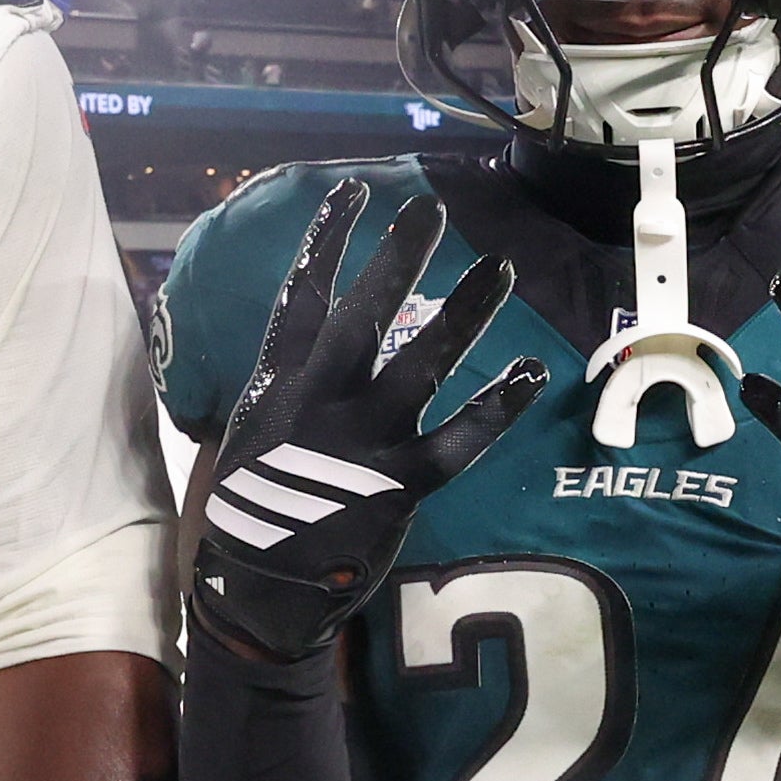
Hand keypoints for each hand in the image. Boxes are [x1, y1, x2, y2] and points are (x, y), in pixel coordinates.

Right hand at [189, 182, 546, 662]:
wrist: (259, 589)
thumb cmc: (254, 510)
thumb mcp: (248, 432)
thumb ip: (282, 383)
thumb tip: (302, 337)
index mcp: (280, 385)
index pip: (302, 297)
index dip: (327, 241)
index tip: (352, 192)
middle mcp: (321, 402)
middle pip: (364, 315)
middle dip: (396, 257)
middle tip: (430, 208)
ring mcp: (361, 442)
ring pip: (420, 363)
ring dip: (463, 313)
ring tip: (497, 268)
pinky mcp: (396, 485)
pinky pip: (457, 441)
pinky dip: (497, 408)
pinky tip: (531, 373)